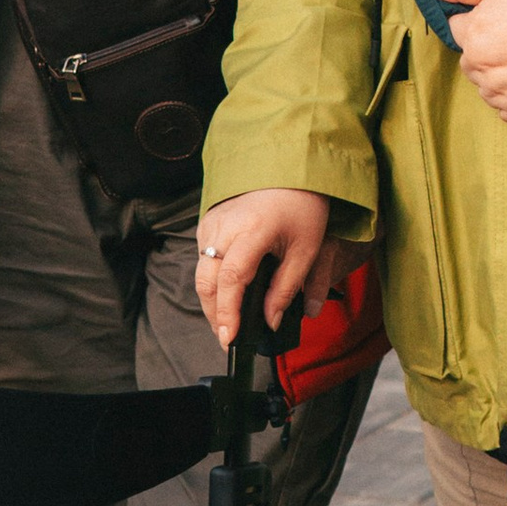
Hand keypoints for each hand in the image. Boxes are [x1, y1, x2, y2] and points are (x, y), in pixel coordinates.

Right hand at [195, 190, 350, 347]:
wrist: (289, 167)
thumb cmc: (302, 207)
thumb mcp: (305, 250)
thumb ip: (286, 288)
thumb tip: (270, 322)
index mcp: (253, 230)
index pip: (231, 278)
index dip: (228, 312)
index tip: (230, 338)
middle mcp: (225, 226)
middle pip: (207, 281)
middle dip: (215, 314)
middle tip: (229, 338)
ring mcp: (212, 222)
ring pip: (201, 273)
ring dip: (212, 300)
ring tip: (228, 322)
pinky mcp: (207, 222)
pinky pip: (202, 258)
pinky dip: (212, 280)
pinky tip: (227, 294)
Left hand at [423, 0, 506, 126]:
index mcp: (471, 37)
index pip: (459, 30)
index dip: (479, 21)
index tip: (502, 19)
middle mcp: (479, 68)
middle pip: (471, 60)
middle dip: (486, 51)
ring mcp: (499, 92)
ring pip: (486, 85)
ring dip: (498, 76)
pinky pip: (505, 109)